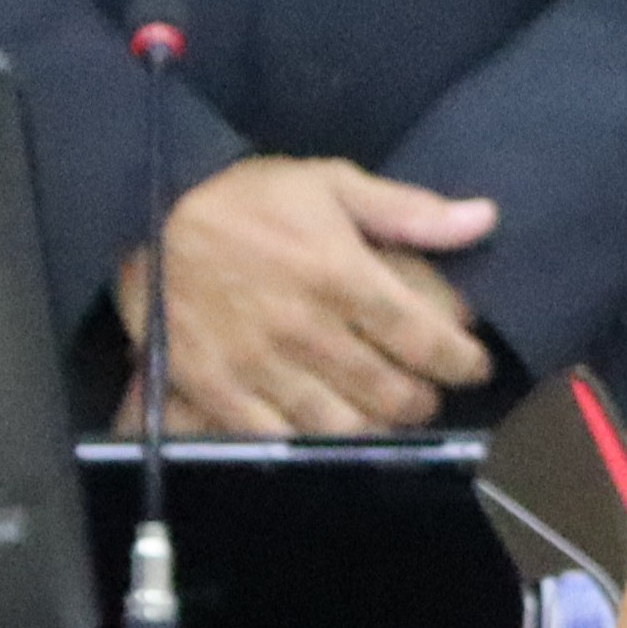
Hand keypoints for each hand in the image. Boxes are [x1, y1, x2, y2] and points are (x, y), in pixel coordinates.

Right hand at [125, 153, 501, 435]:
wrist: (142, 214)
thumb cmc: (245, 199)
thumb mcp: (330, 183)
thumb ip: (407, 210)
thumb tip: (484, 219)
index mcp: (341, 276)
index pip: (423, 339)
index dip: (461, 361)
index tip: (473, 366)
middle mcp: (305, 329)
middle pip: (388, 392)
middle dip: (421, 400)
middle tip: (426, 394)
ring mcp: (258, 365)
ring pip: (339, 426)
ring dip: (374, 429)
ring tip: (383, 417)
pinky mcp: (215, 389)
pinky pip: (276, 438)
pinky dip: (310, 445)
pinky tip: (326, 435)